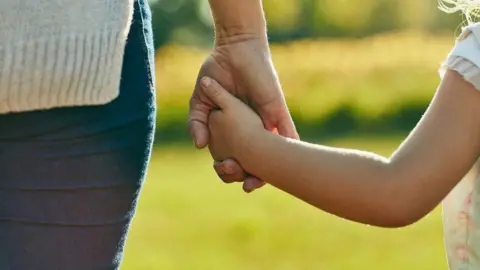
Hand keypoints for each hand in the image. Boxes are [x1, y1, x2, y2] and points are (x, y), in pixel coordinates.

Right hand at [188, 37, 297, 191]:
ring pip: (275, 152)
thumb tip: (199, 146)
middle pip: (258, 160)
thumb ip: (197, 123)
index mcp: (235, 130)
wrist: (234, 49)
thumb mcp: (201, 102)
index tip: (226, 174)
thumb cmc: (217, 73)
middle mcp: (253, 128)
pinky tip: (294, 164)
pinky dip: (291, 147)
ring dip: (273, 169)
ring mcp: (266, 121)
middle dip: (253, 176)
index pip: (236, 156)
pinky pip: (288, 131)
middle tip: (248, 185)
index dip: (231, 170)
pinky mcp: (276, 110)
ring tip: (262, 181)